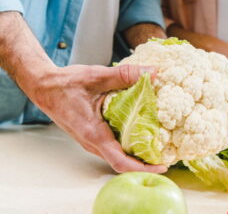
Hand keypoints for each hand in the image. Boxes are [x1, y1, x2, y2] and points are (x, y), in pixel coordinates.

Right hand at [29, 64, 166, 173]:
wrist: (45, 87)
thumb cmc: (65, 84)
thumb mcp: (97, 76)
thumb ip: (125, 75)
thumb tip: (153, 73)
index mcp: (94, 133)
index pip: (120, 161)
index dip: (143, 168)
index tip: (162, 166)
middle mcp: (93, 142)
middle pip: (124, 162)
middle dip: (147, 162)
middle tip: (168, 154)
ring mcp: (92, 141)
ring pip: (119, 155)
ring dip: (138, 154)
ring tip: (160, 146)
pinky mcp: (93, 136)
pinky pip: (114, 146)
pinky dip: (129, 144)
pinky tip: (142, 132)